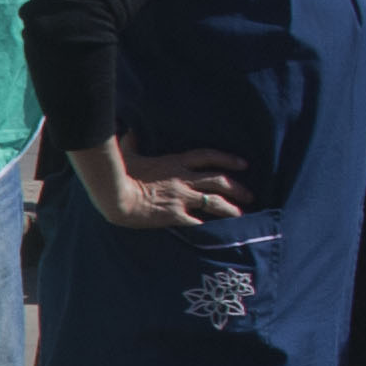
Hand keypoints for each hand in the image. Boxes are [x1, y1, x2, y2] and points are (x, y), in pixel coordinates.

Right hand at [72, 136, 250, 228]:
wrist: (116, 197)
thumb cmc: (120, 176)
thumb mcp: (127, 155)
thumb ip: (132, 143)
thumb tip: (130, 132)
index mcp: (175, 163)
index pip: (209, 157)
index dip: (228, 159)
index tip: (243, 164)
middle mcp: (184, 179)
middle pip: (219, 181)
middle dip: (237, 188)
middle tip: (249, 195)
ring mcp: (182, 197)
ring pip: (215, 202)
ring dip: (230, 208)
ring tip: (241, 214)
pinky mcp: (176, 215)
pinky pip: (198, 221)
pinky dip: (209, 227)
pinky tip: (218, 232)